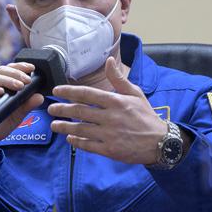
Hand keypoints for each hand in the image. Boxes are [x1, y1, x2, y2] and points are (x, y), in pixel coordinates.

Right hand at [0, 61, 41, 162]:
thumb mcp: (13, 118)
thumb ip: (25, 107)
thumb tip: (39, 96)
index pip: (6, 71)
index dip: (18, 67)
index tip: (31, 68)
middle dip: (15, 73)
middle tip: (27, 80)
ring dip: (6, 80)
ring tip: (18, 86)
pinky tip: (0, 92)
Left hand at [49, 58, 166, 164]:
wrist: (160, 142)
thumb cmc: (146, 117)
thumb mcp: (135, 94)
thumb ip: (119, 78)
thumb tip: (109, 61)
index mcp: (116, 101)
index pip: (87, 94)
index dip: (69, 92)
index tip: (57, 91)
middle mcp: (110, 117)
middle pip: (79, 111)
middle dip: (61, 109)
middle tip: (50, 108)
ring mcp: (109, 134)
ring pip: (80, 129)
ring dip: (64, 127)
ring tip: (54, 125)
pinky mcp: (110, 150)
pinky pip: (88, 145)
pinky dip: (77, 142)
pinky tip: (70, 139)